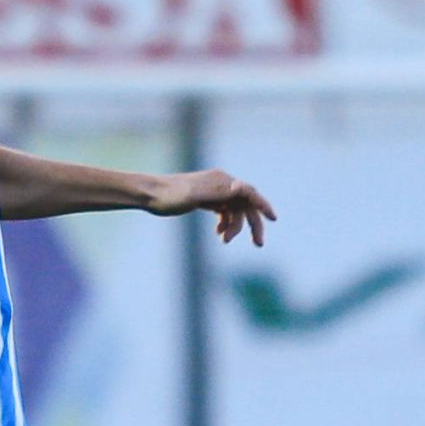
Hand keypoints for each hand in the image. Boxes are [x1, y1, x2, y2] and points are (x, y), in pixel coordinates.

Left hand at [149, 170, 276, 245]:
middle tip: (258, 244)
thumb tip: (240, 187)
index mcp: (221, 181)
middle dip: (252, 224)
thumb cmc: (170, 195)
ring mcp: (214, 192)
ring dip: (234, 227)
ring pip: (234, 211)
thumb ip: (218, 192)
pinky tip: (219, 234)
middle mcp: (221, 184)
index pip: (249, 192)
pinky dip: (225, 224)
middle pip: (245, 205)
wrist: (150, 194)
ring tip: (224, 240)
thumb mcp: (195, 196)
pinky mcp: (207, 200)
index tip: (273, 218)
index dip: (263, 205)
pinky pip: (224, 213)